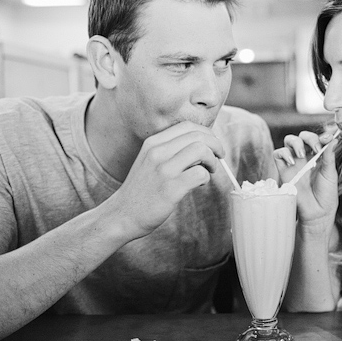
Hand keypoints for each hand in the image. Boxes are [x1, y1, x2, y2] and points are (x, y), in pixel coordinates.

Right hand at [108, 121, 224, 238]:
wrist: (122, 214)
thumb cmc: (142, 190)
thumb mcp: (150, 161)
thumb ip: (170, 151)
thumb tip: (202, 146)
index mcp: (153, 143)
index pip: (188, 126)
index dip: (206, 133)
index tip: (212, 144)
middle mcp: (157, 152)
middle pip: (198, 136)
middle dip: (215, 145)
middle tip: (219, 156)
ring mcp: (164, 170)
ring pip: (201, 150)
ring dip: (212, 160)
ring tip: (209, 170)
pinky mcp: (171, 188)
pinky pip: (200, 174)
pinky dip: (206, 178)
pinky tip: (199, 184)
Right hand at [273, 129, 339, 230]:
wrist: (317, 213)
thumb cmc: (326, 195)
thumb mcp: (330, 174)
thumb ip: (329, 156)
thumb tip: (332, 139)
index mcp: (318, 157)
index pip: (317, 138)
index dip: (321, 135)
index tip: (327, 138)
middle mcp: (305, 157)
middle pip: (302, 136)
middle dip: (309, 137)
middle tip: (316, 148)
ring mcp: (294, 163)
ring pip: (289, 141)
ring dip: (295, 142)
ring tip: (302, 154)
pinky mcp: (283, 170)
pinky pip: (278, 154)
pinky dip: (284, 153)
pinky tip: (292, 162)